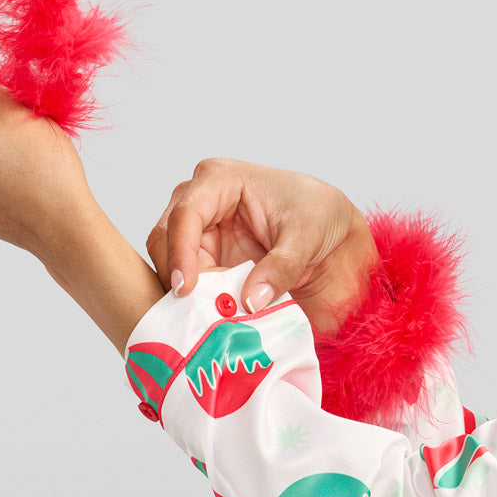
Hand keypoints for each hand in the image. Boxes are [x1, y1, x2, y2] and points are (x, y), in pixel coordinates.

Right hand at [146, 158, 377, 330]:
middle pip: (165, 240)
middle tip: (202, 311)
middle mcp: (198, 202)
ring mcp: (198, 233)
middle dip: (179, 277)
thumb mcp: (307, 237)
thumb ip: (281, 268)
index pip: (186, 215)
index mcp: (219, 179)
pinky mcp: (203, 260)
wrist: (331, 234)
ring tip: (215, 317)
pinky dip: (199, 302)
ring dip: (188, 294)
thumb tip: (250, 300)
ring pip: (171, 266)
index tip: (185, 289)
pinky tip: (217, 317)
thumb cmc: (318, 215)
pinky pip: (188, 284)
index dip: (180, 252)